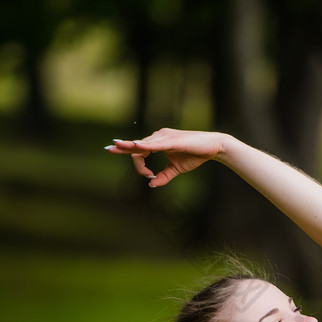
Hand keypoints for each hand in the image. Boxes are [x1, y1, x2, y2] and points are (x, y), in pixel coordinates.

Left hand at [105, 128, 224, 187]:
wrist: (213, 148)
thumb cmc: (195, 155)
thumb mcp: (176, 169)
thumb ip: (164, 176)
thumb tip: (152, 184)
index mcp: (159, 142)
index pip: (140, 151)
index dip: (138, 164)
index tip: (148, 175)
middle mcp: (159, 136)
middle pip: (137, 145)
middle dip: (122, 148)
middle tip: (107, 148)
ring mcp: (165, 137)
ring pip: (143, 144)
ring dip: (131, 148)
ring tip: (116, 146)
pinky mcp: (173, 140)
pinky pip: (156, 144)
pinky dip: (145, 145)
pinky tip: (136, 146)